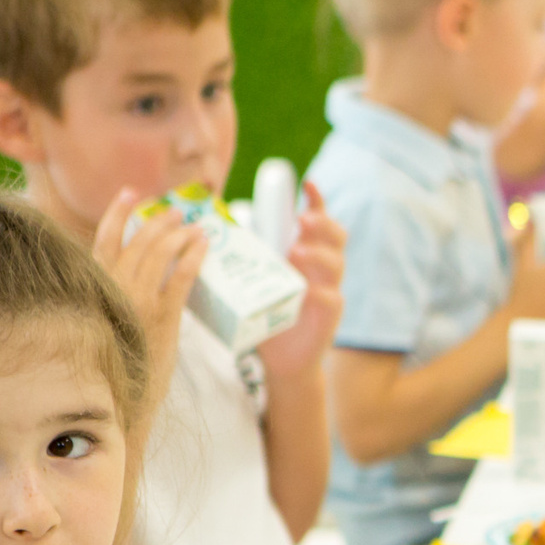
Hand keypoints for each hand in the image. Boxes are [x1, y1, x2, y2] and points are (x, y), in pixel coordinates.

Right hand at [92, 188, 206, 404]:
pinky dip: (194, 256)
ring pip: (159, 253)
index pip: (103, 241)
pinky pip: (181, 276)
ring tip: (194, 224)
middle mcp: (111, 289)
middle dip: (158, 221)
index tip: (131, 194)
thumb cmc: (110, 369)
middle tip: (177, 210)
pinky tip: (206, 245)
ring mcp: (137, 301)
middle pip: (137, 241)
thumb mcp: (100, 326)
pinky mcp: (163, 317)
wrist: (117, 403)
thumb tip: (127, 280)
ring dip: (179, 233)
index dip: (118, 214)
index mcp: (92, 289)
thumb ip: (108, 299)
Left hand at [258, 183, 344, 380]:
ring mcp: (329, 290)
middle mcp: (322, 267)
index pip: (318, 220)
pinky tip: (308, 292)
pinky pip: (332, 298)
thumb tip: (207, 230)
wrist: (280, 361)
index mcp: (305, 252)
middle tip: (302, 221)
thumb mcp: (254, 279)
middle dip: (322, 223)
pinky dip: (321, 293)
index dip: (317, 200)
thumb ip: (245, 256)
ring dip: (317, 255)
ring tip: (296, 253)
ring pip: (336, 264)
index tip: (307, 183)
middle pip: (336, 236)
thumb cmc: (265, 313)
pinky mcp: (328, 316)